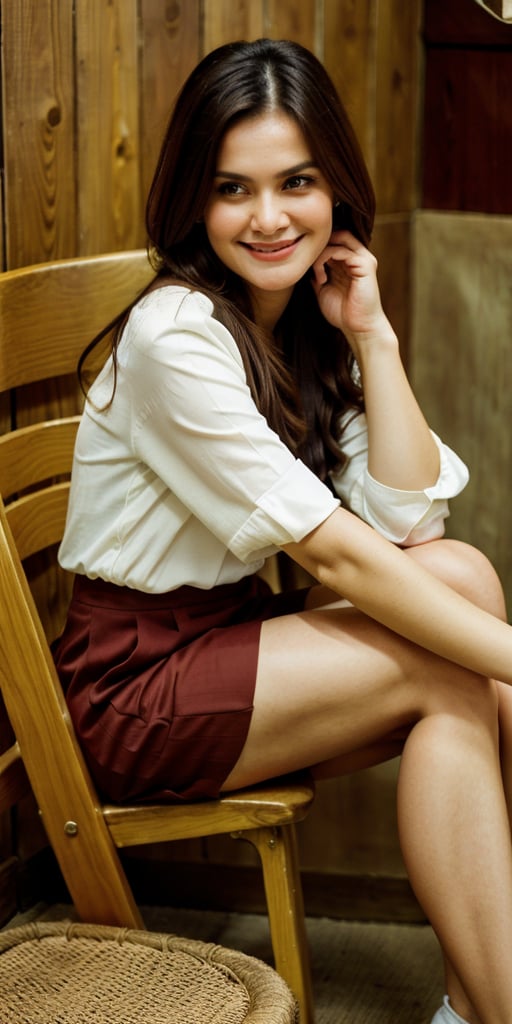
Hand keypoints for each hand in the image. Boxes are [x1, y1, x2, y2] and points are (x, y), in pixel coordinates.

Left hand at [311, 231, 393, 355]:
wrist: (358, 329)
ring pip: (339, 238)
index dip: (317, 247)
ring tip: (316, 275)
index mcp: (349, 262)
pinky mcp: (366, 265)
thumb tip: (304, 264)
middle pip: (338, 233)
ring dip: (321, 254)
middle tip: (308, 263)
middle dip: (319, 245)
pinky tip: (322, 278)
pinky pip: (343, 250)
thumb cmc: (342, 312)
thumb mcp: (322, 290)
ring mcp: (364, 259)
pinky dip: (327, 259)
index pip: (333, 240)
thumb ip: (317, 274)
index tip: (304, 265)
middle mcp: (358, 257)